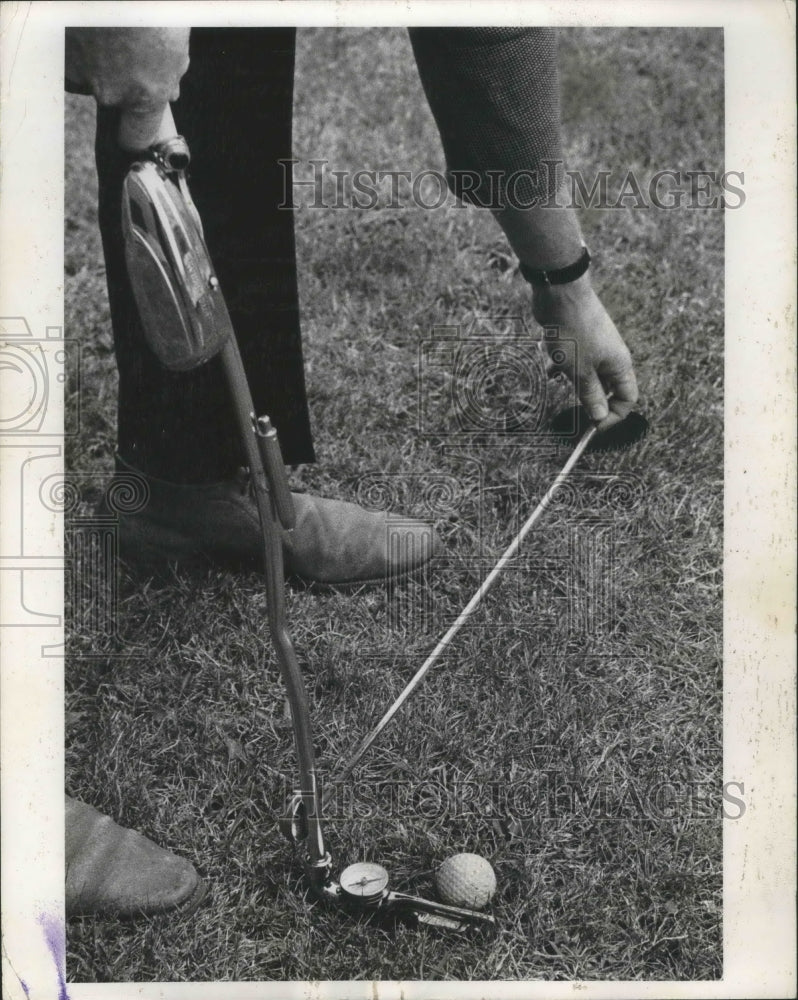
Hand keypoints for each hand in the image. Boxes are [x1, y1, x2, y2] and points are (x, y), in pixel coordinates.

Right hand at [65, 28, 189, 148]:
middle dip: (121, 81)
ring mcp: (82, 72)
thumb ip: (171, 74)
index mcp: (147, 94)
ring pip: (91, 75)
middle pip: (114, 100)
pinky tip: (91, 25)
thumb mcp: (174, 41)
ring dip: (99, 59)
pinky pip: (70, 58)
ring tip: (109, 29)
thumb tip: (169, 92)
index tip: (133, 129)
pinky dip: (79, 44)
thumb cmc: (152, 7)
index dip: (135, 134)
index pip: (136, 139)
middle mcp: (112, 91)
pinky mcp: (59, 53)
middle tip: (128, 48)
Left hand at [531, 274, 637, 429]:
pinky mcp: (579, 338)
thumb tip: (600, 416)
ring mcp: (595, 345)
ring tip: (557, 372)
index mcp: (619, 365)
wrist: (561, 293)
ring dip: (571, 379)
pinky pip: (573, 359)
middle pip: (606, 387)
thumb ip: (591, 395)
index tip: (592, 424)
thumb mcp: (580, 371)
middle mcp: (611, 355)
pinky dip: (562, 364)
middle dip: (587, 395)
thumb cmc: (574, 331)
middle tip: (570, 398)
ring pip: (586, 373)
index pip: (627, 398)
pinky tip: (549, 361)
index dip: (612, 415)